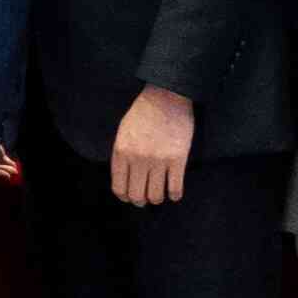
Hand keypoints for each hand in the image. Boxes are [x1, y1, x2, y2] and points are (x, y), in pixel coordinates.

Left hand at [107, 87, 194, 209]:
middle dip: (141, 201)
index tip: (130, 197)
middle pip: (137, 196)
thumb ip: (121, 155)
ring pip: (156, 196)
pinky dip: (174, 195)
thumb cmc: (143, 113)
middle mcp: (138, 159)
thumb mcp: (123, 132)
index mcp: (122, 152)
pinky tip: (174, 192)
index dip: (125, 197)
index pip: (119, 188)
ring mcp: (158, 160)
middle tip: (146, 198)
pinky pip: (175, 188)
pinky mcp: (177, 159)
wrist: (166, 97)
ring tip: (160, 194)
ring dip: (157, 199)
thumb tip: (124, 179)